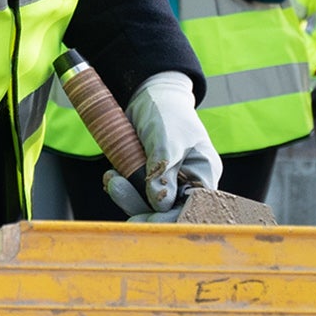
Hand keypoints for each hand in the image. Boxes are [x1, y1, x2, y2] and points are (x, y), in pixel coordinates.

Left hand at [105, 72, 221, 220]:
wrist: (150, 94)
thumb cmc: (167, 112)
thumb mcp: (166, 139)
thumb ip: (163, 171)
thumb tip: (159, 204)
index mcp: (204, 175)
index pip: (191, 209)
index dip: (168, 219)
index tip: (144, 221)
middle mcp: (189, 182)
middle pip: (167, 211)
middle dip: (140, 206)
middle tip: (115, 190)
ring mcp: (169, 182)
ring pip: (148, 203)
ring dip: (127, 195)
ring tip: (111, 178)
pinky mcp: (150, 178)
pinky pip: (137, 193)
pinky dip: (123, 188)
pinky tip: (111, 176)